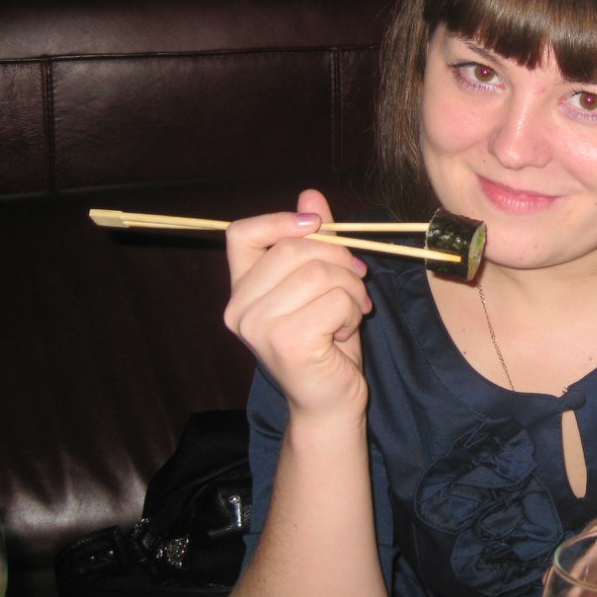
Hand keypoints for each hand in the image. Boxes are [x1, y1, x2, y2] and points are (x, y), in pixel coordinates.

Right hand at [224, 189, 372, 420]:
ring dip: (351, 289)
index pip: (240, 233)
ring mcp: (258, 326)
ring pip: (319, 272)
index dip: (280, 220)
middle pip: (295, 248)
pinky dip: (353, 310)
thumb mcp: (322, 285)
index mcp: (242, 290)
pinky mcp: (286, 341)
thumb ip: (313, 243)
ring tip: (352, 312)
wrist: (330, 402)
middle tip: (357, 284)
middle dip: (340, 260)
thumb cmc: (327, 343)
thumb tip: (311, 194)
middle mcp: (239, 308)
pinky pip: (335, 299)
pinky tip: (345, 331)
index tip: (317, 225)